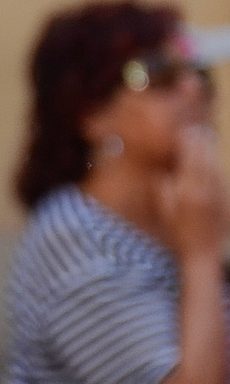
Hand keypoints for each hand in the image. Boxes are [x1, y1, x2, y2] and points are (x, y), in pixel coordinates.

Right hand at [163, 124, 226, 263]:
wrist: (203, 254)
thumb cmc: (178, 235)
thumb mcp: (164, 211)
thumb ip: (162, 188)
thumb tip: (161, 171)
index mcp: (190, 188)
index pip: (191, 155)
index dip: (186, 140)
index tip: (181, 131)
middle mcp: (208, 187)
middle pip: (206, 156)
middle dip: (200, 140)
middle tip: (193, 129)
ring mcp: (220, 192)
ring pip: (216, 164)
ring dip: (208, 150)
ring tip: (202, 139)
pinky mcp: (226, 199)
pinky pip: (221, 176)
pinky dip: (214, 166)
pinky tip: (209, 163)